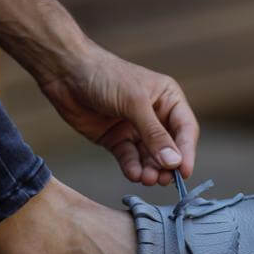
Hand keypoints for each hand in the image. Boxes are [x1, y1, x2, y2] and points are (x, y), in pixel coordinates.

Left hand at [38, 42, 198, 186]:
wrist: (66, 73)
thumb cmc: (105, 76)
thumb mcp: (135, 103)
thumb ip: (154, 134)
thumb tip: (174, 162)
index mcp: (168, 99)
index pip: (185, 130)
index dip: (186, 152)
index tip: (184, 172)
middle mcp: (154, 115)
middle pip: (169, 148)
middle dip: (167, 165)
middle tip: (163, 180)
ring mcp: (134, 129)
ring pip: (149, 157)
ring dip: (150, 169)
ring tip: (147, 179)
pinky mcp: (115, 139)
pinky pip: (129, 158)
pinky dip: (132, 167)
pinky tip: (133, 174)